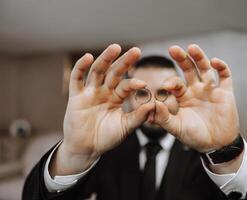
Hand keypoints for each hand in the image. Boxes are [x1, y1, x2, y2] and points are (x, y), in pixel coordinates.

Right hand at [51, 44, 154, 174]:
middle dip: (124, 62)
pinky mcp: (75, 96)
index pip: (126, 85)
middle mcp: (103, 91)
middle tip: (137, 51)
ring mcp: (89, 92)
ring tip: (115, 48)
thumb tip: (153, 104)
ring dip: (105, 59)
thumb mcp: (125, 127)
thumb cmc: (106, 137)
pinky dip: (81, 67)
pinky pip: (77, 79)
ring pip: (97, 71)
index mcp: (116, 97)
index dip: (133, 83)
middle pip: (114, 72)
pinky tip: (88, 57)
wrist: (86, 149)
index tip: (144, 82)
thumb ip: (138, 117)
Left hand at [154, 44, 239, 152]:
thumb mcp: (177, 128)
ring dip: (199, 57)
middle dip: (182, 59)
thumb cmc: (194, 136)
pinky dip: (221, 67)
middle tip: (173, 49)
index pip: (175, 83)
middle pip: (188, 69)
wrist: (216, 145)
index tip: (165, 85)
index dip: (171, 82)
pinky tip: (215, 61)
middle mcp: (196, 89)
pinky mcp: (226, 92)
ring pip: (205, 68)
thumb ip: (164, 118)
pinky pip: (225, 76)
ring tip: (192, 47)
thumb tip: (153, 105)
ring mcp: (211, 89)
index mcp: (183, 96)